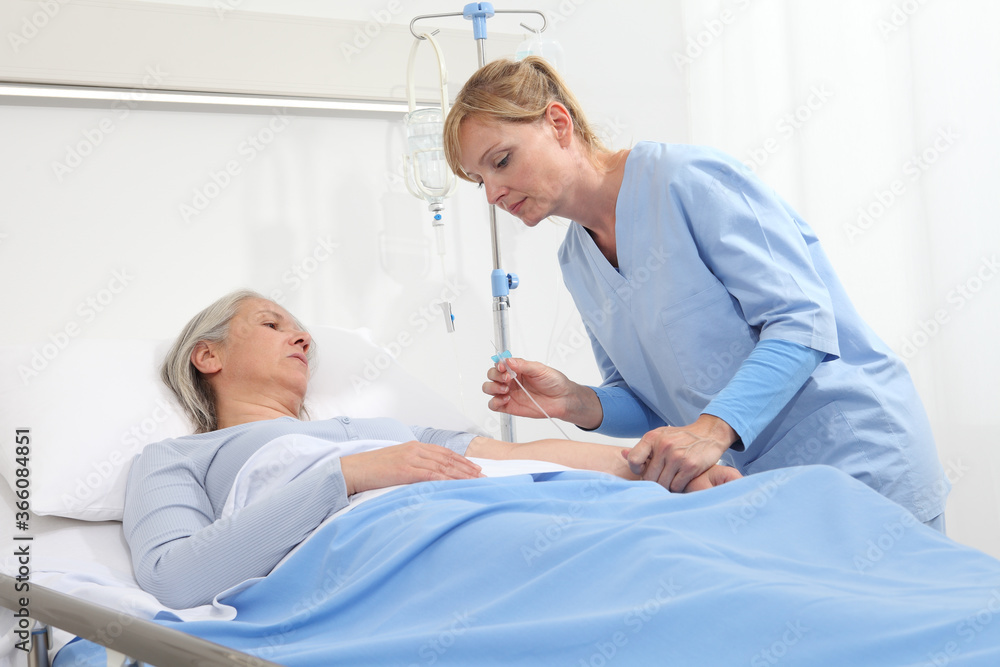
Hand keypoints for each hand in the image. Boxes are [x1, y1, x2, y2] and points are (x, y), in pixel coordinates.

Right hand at [340, 441, 482, 495]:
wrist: (353, 469)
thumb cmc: (372, 469)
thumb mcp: (396, 463)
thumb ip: (413, 465)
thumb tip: (427, 475)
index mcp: (414, 446)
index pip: (444, 452)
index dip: (461, 460)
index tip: (475, 468)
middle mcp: (415, 449)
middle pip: (448, 458)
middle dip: (467, 468)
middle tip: (483, 476)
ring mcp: (411, 458)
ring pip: (443, 466)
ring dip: (462, 474)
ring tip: (476, 481)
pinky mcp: (406, 469)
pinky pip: (431, 474)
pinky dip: (447, 479)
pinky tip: (457, 484)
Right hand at [483, 357, 588, 423]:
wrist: (562, 399)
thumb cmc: (554, 382)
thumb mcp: (540, 369)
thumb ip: (523, 365)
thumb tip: (508, 361)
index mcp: (516, 369)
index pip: (499, 364)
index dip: (498, 365)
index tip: (503, 367)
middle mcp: (510, 380)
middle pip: (491, 375)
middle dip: (495, 376)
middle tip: (507, 379)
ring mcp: (508, 393)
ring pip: (488, 389)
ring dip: (492, 388)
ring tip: (506, 389)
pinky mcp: (509, 406)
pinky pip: (493, 405)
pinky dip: (495, 402)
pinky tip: (506, 399)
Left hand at [623, 414, 736, 491]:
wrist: (708, 434)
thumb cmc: (681, 437)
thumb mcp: (660, 436)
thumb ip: (643, 448)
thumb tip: (622, 454)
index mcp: (652, 437)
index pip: (633, 460)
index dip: (637, 470)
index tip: (645, 471)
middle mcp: (663, 446)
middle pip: (649, 477)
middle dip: (654, 481)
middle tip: (660, 480)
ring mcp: (677, 456)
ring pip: (663, 483)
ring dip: (666, 486)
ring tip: (671, 480)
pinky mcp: (690, 466)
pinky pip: (677, 486)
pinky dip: (678, 487)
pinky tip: (680, 481)